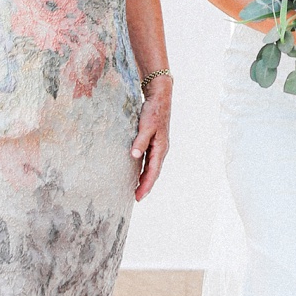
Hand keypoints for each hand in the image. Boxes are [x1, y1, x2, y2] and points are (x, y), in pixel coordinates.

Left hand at [131, 81, 171, 201]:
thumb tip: (134, 156)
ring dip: (145, 179)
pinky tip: (137, 172)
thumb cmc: (153, 111)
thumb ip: (140, 141)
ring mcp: (158, 146)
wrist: (159, 98)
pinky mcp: (154, 142)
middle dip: (146, 186)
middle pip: (153, 173)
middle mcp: (161, 150)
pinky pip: (149, 160)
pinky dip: (144, 169)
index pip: (153, 172)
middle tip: (136, 198)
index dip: (146, 186)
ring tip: (136, 189)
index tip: (138, 197)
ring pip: (152, 168)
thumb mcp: (146, 126)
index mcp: (161, 148)